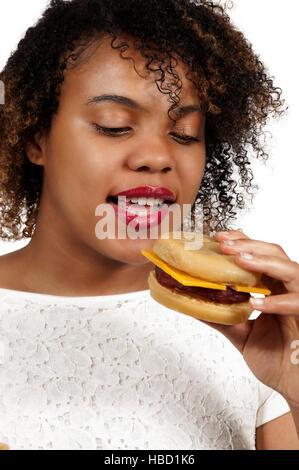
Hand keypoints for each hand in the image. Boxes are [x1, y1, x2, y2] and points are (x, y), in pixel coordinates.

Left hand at [201, 230, 298, 405]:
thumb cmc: (276, 359)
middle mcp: (287, 289)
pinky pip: (297, 302)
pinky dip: (277, 301)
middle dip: (248, 246)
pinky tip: (256, 303)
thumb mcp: (241, 334)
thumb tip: (192, 305)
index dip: (241, 242)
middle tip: (224, 245)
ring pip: (290, 269)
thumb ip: (221, 318)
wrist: (291, 383)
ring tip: (240, 261)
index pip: (259, 255)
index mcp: (272, 287)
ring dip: (263, 262)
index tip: (218, 239)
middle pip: (274, 253)